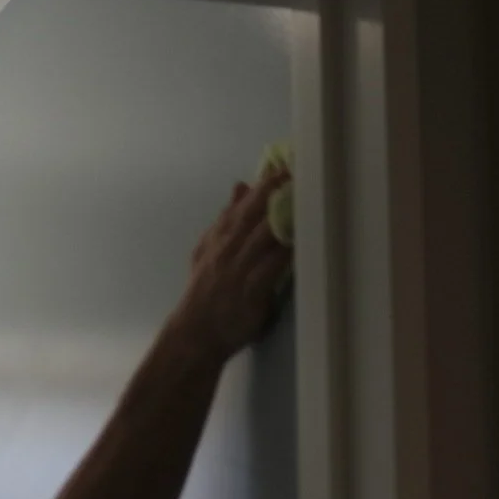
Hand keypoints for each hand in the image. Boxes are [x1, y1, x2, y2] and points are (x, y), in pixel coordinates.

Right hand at [174, 166, 294, 357]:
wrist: (195, 332)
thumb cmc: (205, 292)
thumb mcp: (207, 250)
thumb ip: (225, 220)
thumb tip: (241, 187)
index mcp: (219, 237)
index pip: (242, 205)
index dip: (263, 184)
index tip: (282, 165)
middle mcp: (228, 249)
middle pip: (253, 214)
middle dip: (274, 192)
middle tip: (296, 172)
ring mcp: (239, 269)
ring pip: (263, 236)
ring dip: (283, 216)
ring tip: (303, 198)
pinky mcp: (251, 291)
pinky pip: (272, 266)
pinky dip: (285, 251)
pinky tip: (300, 239)